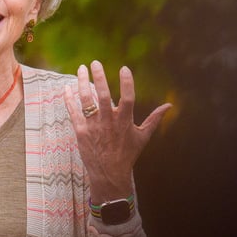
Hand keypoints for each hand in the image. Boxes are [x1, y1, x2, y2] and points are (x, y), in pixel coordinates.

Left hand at [63, 61, 170, 202]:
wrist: (109, 174)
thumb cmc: (127, 154)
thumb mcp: (143, 136)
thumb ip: (155, 119)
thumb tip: (169, 105)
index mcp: (125, 121)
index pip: (128, 98)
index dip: (127, 83)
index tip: (124, 68)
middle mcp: (109, 122)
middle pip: (103, 95)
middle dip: (99, 77)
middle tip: (95, 62)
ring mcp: (93, 126)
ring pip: (85, 100)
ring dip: (82, 83)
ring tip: (80, 69)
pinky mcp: (81, 132)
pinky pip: (73, 112)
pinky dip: (69, 99)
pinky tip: (67, 87)